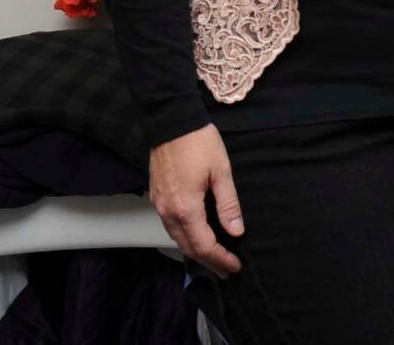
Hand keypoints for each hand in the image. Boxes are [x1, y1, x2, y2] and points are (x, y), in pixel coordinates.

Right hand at [148, 124, 243, 276]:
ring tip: (215, 258)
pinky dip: (185, 237)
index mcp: (186, 208)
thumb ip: (228, 204)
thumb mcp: (221, 172)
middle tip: (226, 270)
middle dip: (208, 261)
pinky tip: (197, 237)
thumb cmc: (198, 143)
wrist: (171, 122)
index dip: (220, 258)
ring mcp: (159, 205)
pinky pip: (170, 226)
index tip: (235, 266)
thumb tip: (236, 231)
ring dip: (196, 251)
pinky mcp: (157, 198)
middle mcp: (168, 212)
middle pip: (188, 247)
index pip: (204, 244)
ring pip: (177, 238)